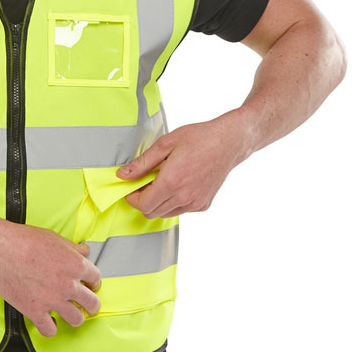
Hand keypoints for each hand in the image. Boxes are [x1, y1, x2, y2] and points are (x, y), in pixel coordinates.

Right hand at [0, 223, 101, 337]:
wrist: (2, 249)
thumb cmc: (26, 240)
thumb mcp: (55, 238)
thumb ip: (73, 248)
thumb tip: (84, 251)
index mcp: (76, 265)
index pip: (96, 279)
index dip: (93, 282)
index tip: (90, 285)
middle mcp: (68, 285)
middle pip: (92, 303)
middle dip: (91, 304)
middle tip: (88, 305)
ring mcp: (53, 300)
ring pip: (76, 319)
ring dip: (75, 317)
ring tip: (70, 314)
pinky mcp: (35, 311)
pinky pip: (50, 330)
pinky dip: (51, 327)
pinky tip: (48, 320)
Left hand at [116, 113, 250, 217]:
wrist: (228, 142)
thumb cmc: (198, 138)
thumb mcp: (165, 144)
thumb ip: (142, 163)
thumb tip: (123, 175)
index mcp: (172, 181)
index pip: (143, 204)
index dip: (132, 198)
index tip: (130, 188)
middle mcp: (184, 196)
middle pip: (151, 212)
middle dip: (143, 200)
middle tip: (145, 182)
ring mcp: (195, 203)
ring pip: (165, 213)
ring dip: (158, 202)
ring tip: (162, 181)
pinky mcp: (203, 204)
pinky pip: (180, 210)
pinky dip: (173, 202)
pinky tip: (178, 184)